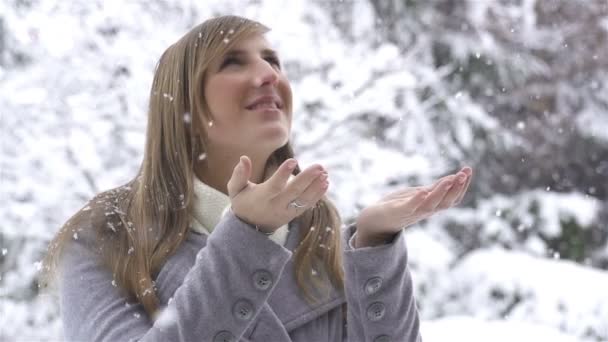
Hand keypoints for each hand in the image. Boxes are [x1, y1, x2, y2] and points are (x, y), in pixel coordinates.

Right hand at [227, 156, 329, 232]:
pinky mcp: (293, 214)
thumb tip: (244, 158)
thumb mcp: (235, 190)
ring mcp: (287, 211)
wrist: (250, 228)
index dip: (283, 174)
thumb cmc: (243, 203)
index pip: (274, 186)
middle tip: (319, 166)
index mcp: (262, 198)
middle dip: (307, 178)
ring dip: (316, 186)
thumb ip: (239, 175)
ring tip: (325, 173)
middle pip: (294, 192)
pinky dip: (317, 195)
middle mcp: (276, 205)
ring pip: (303, 199)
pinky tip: (326, 183)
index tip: (293, 160)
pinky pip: (307, 205)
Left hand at [355, 167, 472, 246]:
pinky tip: (422, 192)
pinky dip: (417, 201)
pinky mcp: (398, 212)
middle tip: (465, 173)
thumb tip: (455, 178)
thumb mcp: (420, 194)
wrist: (375, 221)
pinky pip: (410, 207)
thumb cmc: (398, 206)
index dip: (462, 186)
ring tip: (449, 179)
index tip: (469, 170)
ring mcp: (412, 212)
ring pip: (431, 205)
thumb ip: (435, 189)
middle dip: (457, 188)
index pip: (452, 198)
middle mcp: (425, 211)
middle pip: (446, 202)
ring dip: (441, 192)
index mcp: (431, 206)